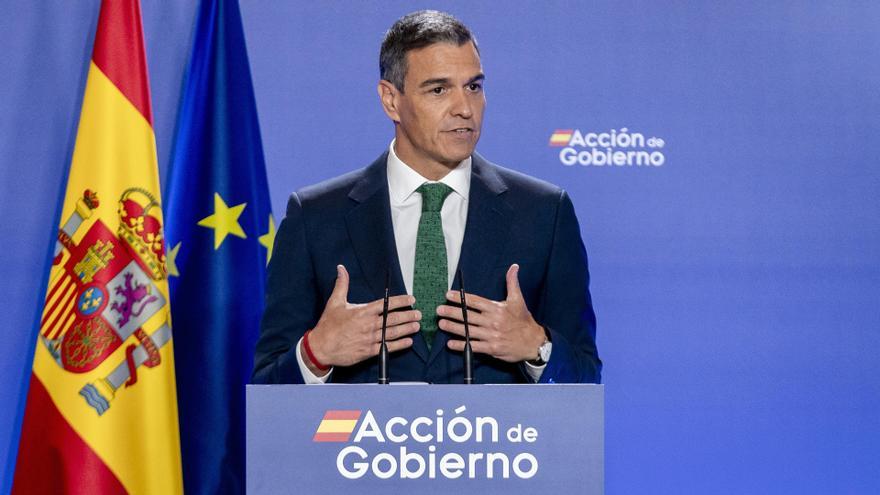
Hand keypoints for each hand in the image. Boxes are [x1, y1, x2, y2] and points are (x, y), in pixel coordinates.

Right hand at [304, 265, 420, 373]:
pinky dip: (399, 345)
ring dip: (407, 329)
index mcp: (363, 311)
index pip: (386, 304)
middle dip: (408, 315)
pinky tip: (408, 341)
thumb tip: (341, 268)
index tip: (411, 299)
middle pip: (394, 319)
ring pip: (393, 333)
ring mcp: (370, 339)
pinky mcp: (369, 351)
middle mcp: (369, 325)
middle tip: (418, 314)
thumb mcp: (335, 302)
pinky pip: (388, 347)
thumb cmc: (328, 325)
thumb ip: (342, 285)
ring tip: (416, 326)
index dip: (401, 301)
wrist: (321, 347)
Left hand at [437, 264, 544, 362]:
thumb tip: (513, 266)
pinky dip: (461, 345)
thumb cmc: (523, 320)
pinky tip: (450, 343)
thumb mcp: (518, 300)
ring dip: (453, 327)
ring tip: (441, 323)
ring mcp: (491, 336)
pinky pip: (473, 346)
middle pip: (468, 316)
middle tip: (439, 309)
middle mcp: (492, 321)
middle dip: (452, 312)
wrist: (533, 342)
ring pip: (468, 330)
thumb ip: (512, 283)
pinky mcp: (492, 348)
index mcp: (497, 308)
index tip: (448, 295)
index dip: (460, 298)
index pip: (475, 301)